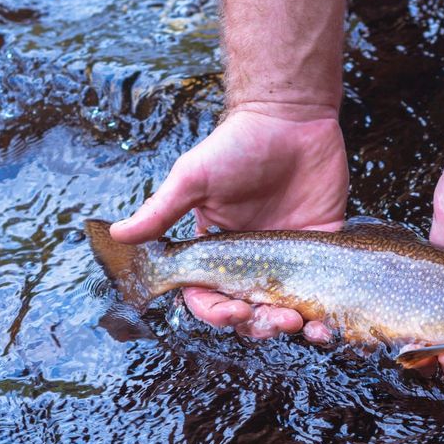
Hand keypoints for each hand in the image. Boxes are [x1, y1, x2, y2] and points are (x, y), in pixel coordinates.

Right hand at [110, 105, 347, 340]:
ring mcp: (287, 257)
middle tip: (274, 320)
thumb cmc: (237, 144)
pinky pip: (323, 291)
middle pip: (248, 312)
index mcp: (216, 250)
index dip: (216, 313)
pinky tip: (326, 325)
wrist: (291, 116)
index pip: (208, 297)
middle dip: (258, 325)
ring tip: (299, 324)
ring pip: (285, 309)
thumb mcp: (193, 178)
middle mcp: (250, 260)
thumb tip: (118, 235)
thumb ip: (161, 211)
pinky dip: (324, 315)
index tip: (233, 311)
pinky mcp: (321, 247)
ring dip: (288, 327)